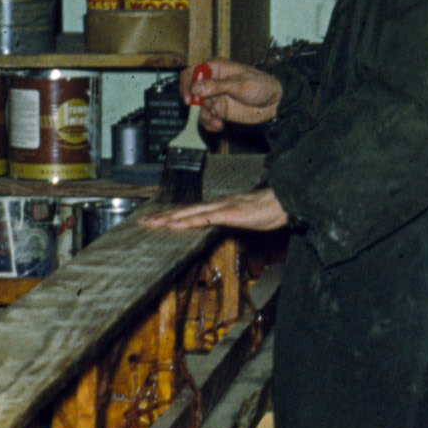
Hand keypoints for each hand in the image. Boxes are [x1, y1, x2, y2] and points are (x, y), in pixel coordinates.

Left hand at [144, 186, 290, 232]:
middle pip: (184, 210)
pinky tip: (177, 225)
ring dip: (170, 218)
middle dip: (162, 217)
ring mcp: (222, 208)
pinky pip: (205, 218)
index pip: (191, 211)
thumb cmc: (268, 210)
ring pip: (190, 213)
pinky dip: (189, 221)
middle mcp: (217, 204)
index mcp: (220, 206)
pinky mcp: (229, 214)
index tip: (156, 220)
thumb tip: (220, 225)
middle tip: (143, 222)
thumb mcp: (245, 218)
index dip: (172, 215)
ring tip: (153, 223)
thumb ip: (230, 221)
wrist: (284, 201)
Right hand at [182, 59, 281, 129]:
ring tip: (217, 122)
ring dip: (204, 116)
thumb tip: (195, 88)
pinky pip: (206, 118)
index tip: (189, 97)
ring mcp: (214, 97)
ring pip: (198, 108)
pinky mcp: (219, 111)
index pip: (191, 72)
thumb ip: (217, 86)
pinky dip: (209, 124)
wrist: (273, 103)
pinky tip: (219, 126)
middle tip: (205, 111)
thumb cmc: (260, 86)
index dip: (186, 84)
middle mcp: (211, 82)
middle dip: (194, 104)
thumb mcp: (239, 84)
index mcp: (215, 68)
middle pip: (190, 91)